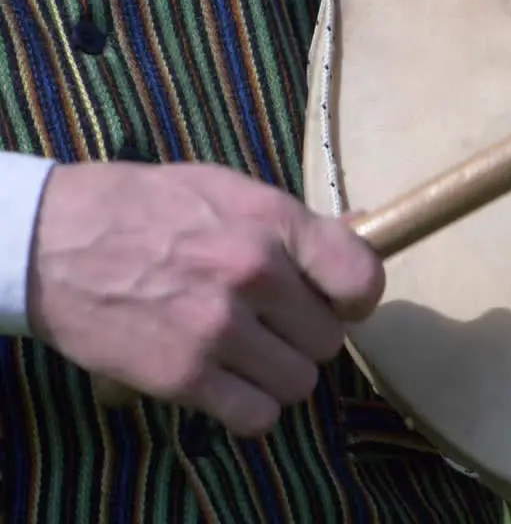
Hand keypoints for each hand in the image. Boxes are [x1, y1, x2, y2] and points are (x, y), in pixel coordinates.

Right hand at [26, 162, 383, 436]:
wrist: (50, 240)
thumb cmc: (146, 208)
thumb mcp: (227, 190)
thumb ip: (292, 224)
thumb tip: (358, 237)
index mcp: (272, 222)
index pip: (361, 279)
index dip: (354, 298)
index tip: (334, 302)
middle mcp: (253, 274)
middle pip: (328, 340)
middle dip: (303, 336)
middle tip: (267, 323)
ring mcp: (219, 329)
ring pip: (299, 383)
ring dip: (276, 375)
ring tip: (243, 352)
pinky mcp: (183, 376)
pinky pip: (256, 417)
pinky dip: (247, 409)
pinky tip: (225, 383)